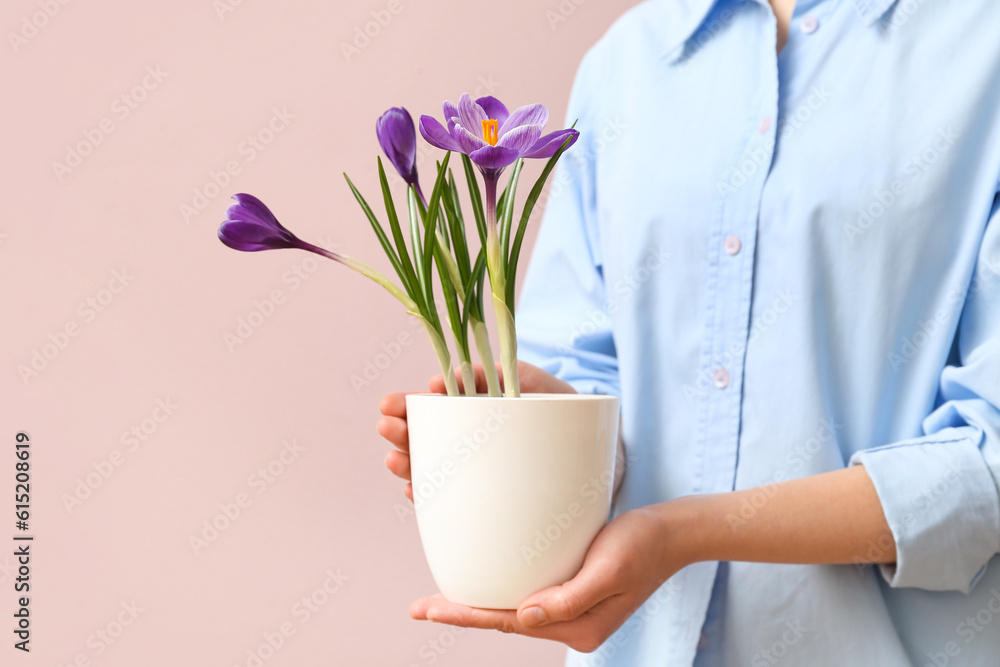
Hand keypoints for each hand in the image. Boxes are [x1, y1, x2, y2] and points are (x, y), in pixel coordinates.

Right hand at [376, 360, 575, 500]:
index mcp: (475, 410)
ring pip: (432, 469)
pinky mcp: (488, 499)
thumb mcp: (532, 383)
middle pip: (424, 439)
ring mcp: (477, 471)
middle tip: (387, 428)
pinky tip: (416, 491)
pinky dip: (430, 497)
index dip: (406, 406)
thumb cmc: (565, 410)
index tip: (388, 405)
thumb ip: (496, 374)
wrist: (601, 452)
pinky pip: (452, 501)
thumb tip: (454, 376)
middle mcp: (469, 442)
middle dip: (401, 434)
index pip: (431, 408)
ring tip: (395, 460)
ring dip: (409, 465)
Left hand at [409, 505, 688, 653]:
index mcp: (578, 626)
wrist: (672, 533)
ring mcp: (569, 608)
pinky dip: (498, 590)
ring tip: (438, 601)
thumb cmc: (643, 546)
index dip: (467, 615)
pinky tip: (480, 582)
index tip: (430, 609)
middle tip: (418, 608)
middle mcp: (570, 622)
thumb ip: (569, 598)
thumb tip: (524, 617)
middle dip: (462, 613)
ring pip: (511, 610)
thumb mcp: (610, 570)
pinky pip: (525, 594)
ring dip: (476, 604)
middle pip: (504, 620)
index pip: (510, 622)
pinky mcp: (569, 589)